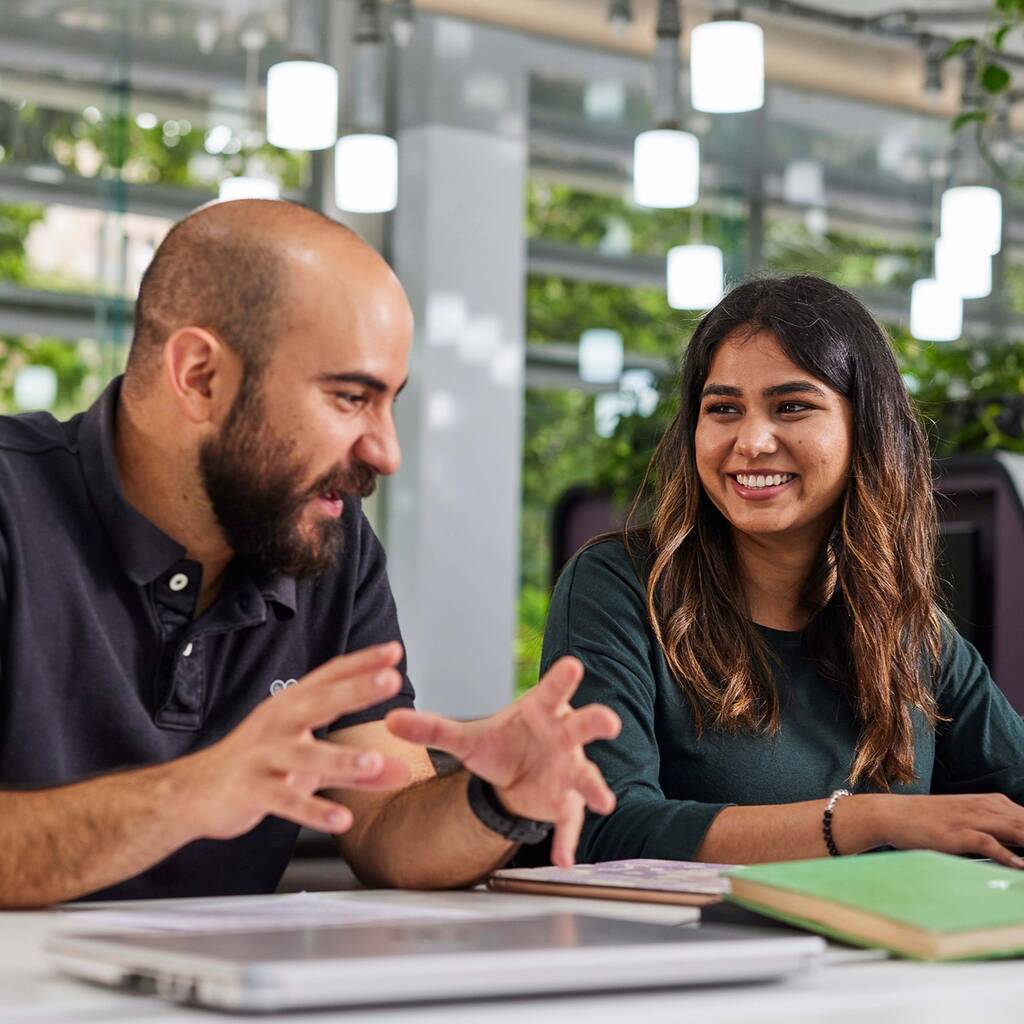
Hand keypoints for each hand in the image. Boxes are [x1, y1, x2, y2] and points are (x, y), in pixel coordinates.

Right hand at [181, 643, 410, 840]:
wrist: (193, 792)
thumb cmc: (257, 767)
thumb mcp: (311, 766)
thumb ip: (358, 769)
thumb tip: (404, 772)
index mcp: (291, 706)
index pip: (330, 677)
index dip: (362, 663)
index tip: (394, 650)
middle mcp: (277, 723)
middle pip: (320, 702)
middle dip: (355, 690)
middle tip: (390, 679)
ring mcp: (263, 756)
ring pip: (305, 756)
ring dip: (340, 759)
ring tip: (374, 762)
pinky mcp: (251, 790)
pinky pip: (285, 801)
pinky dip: (313, 811)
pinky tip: (342, 819)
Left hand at [385, 656, 620, 866]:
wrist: (515, 777)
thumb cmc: (502, 743)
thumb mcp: (465, 738)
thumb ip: (431, 728)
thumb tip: (389, 720)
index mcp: (541, 710)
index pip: (552, 690)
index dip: (563, 678)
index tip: (573, 664)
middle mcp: (562, 736)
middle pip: (584, 725)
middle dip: (597, 721)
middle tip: (609, 721)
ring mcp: (568, 769)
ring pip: (586, 774)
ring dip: (594, 787)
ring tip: (602, 802)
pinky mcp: (564, 801)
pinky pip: (567, 821)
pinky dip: (565, 840)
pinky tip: (562, 860)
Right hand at [846, 793, 1023, 868]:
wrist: (892, 814)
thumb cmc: (929, 820)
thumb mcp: (966, 817)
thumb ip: (994, 826)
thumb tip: (1016, 844)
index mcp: (992, 803)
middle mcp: (986, 807)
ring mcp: (972, 819)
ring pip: (1018, 830)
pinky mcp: (957, 833)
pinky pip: (989, 843)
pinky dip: (1008, 855)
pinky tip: (1020, 866)